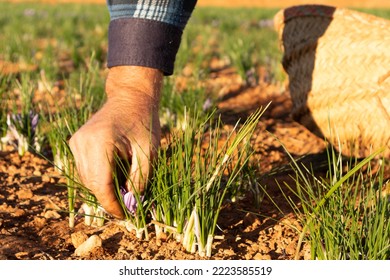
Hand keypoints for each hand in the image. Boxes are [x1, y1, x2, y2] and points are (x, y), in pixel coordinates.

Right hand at [69, 66, 162, 218]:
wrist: (131, 97)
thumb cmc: (144, 121)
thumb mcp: (149, 151)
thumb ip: (139, 179)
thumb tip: (131, 204)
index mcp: (100, 142)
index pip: (101, 185)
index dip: (112, 205)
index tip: (126, 216)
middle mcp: (82, 143)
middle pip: (92, 184)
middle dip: (110, 197)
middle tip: (131, 203)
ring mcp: (76, 142)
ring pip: (87, 179)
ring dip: (105, 187)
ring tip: (126, 184)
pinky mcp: (76, 142)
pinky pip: (85, 169)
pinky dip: (100, 176)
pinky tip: (116, 172)